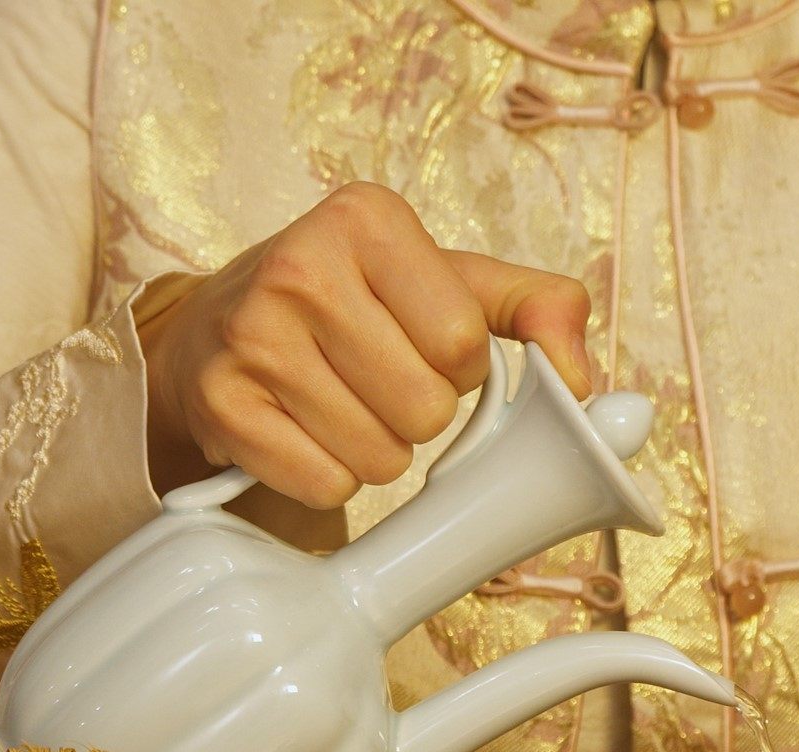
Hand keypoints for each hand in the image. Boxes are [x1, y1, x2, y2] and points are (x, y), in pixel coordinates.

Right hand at [136, 181, 593, 505]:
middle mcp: (299, 266)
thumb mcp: (451, 282)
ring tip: (343, 405)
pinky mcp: (219, 404)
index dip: (460, 366)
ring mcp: (250, 336)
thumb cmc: (357, 306)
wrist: (218, 329)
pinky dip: (329, 477)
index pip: (464, 342)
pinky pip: (325, 485)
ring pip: (379, 456)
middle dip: (420, 413)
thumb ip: (538, 309)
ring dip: (378, 450)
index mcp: (367, 219)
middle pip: (426, 407)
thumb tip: (580, 380)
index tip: (425, 346)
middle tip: (380, 381)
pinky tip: (306, 432)